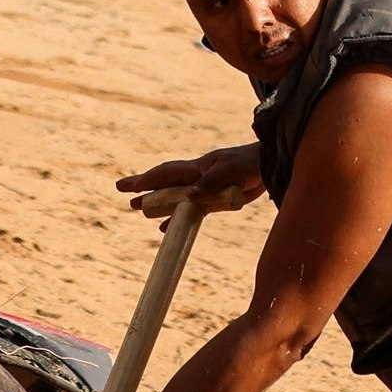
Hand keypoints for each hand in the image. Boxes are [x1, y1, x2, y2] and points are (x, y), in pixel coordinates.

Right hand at [117, 143, 262, 214]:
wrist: (268, 167)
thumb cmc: (248, 165)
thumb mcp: (228, 173)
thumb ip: (208, 184)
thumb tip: (188, 197)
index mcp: (197, 168)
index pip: (165, 174)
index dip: (145, 180)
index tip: (125, 186)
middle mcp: (196, 177)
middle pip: (164, 184)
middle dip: (144, 188)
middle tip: (123, 193)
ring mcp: (204, 188)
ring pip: (174, 197)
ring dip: (157, 204)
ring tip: (139, 210)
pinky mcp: (215, 199)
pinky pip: (190, 210)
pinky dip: (177, 217)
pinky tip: (166, 227)